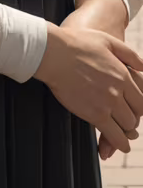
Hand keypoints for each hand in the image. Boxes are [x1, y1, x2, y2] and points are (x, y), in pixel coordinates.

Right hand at [60, 0, 136, 160]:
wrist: (53, 54)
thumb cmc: (76, 44)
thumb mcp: (107, 41)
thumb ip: (129, 54)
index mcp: (123, 74)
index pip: (142, 99)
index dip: (138, 106)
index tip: (131, 108)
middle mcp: (118, 90)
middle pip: (136, 114)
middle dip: (132, 118)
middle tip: (124, 120)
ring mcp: (107, 103)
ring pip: (128, 126)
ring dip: (126, 131)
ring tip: (122, 133)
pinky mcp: (94, 114)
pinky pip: (115, 136)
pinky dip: (120, 144)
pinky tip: (121, 146)